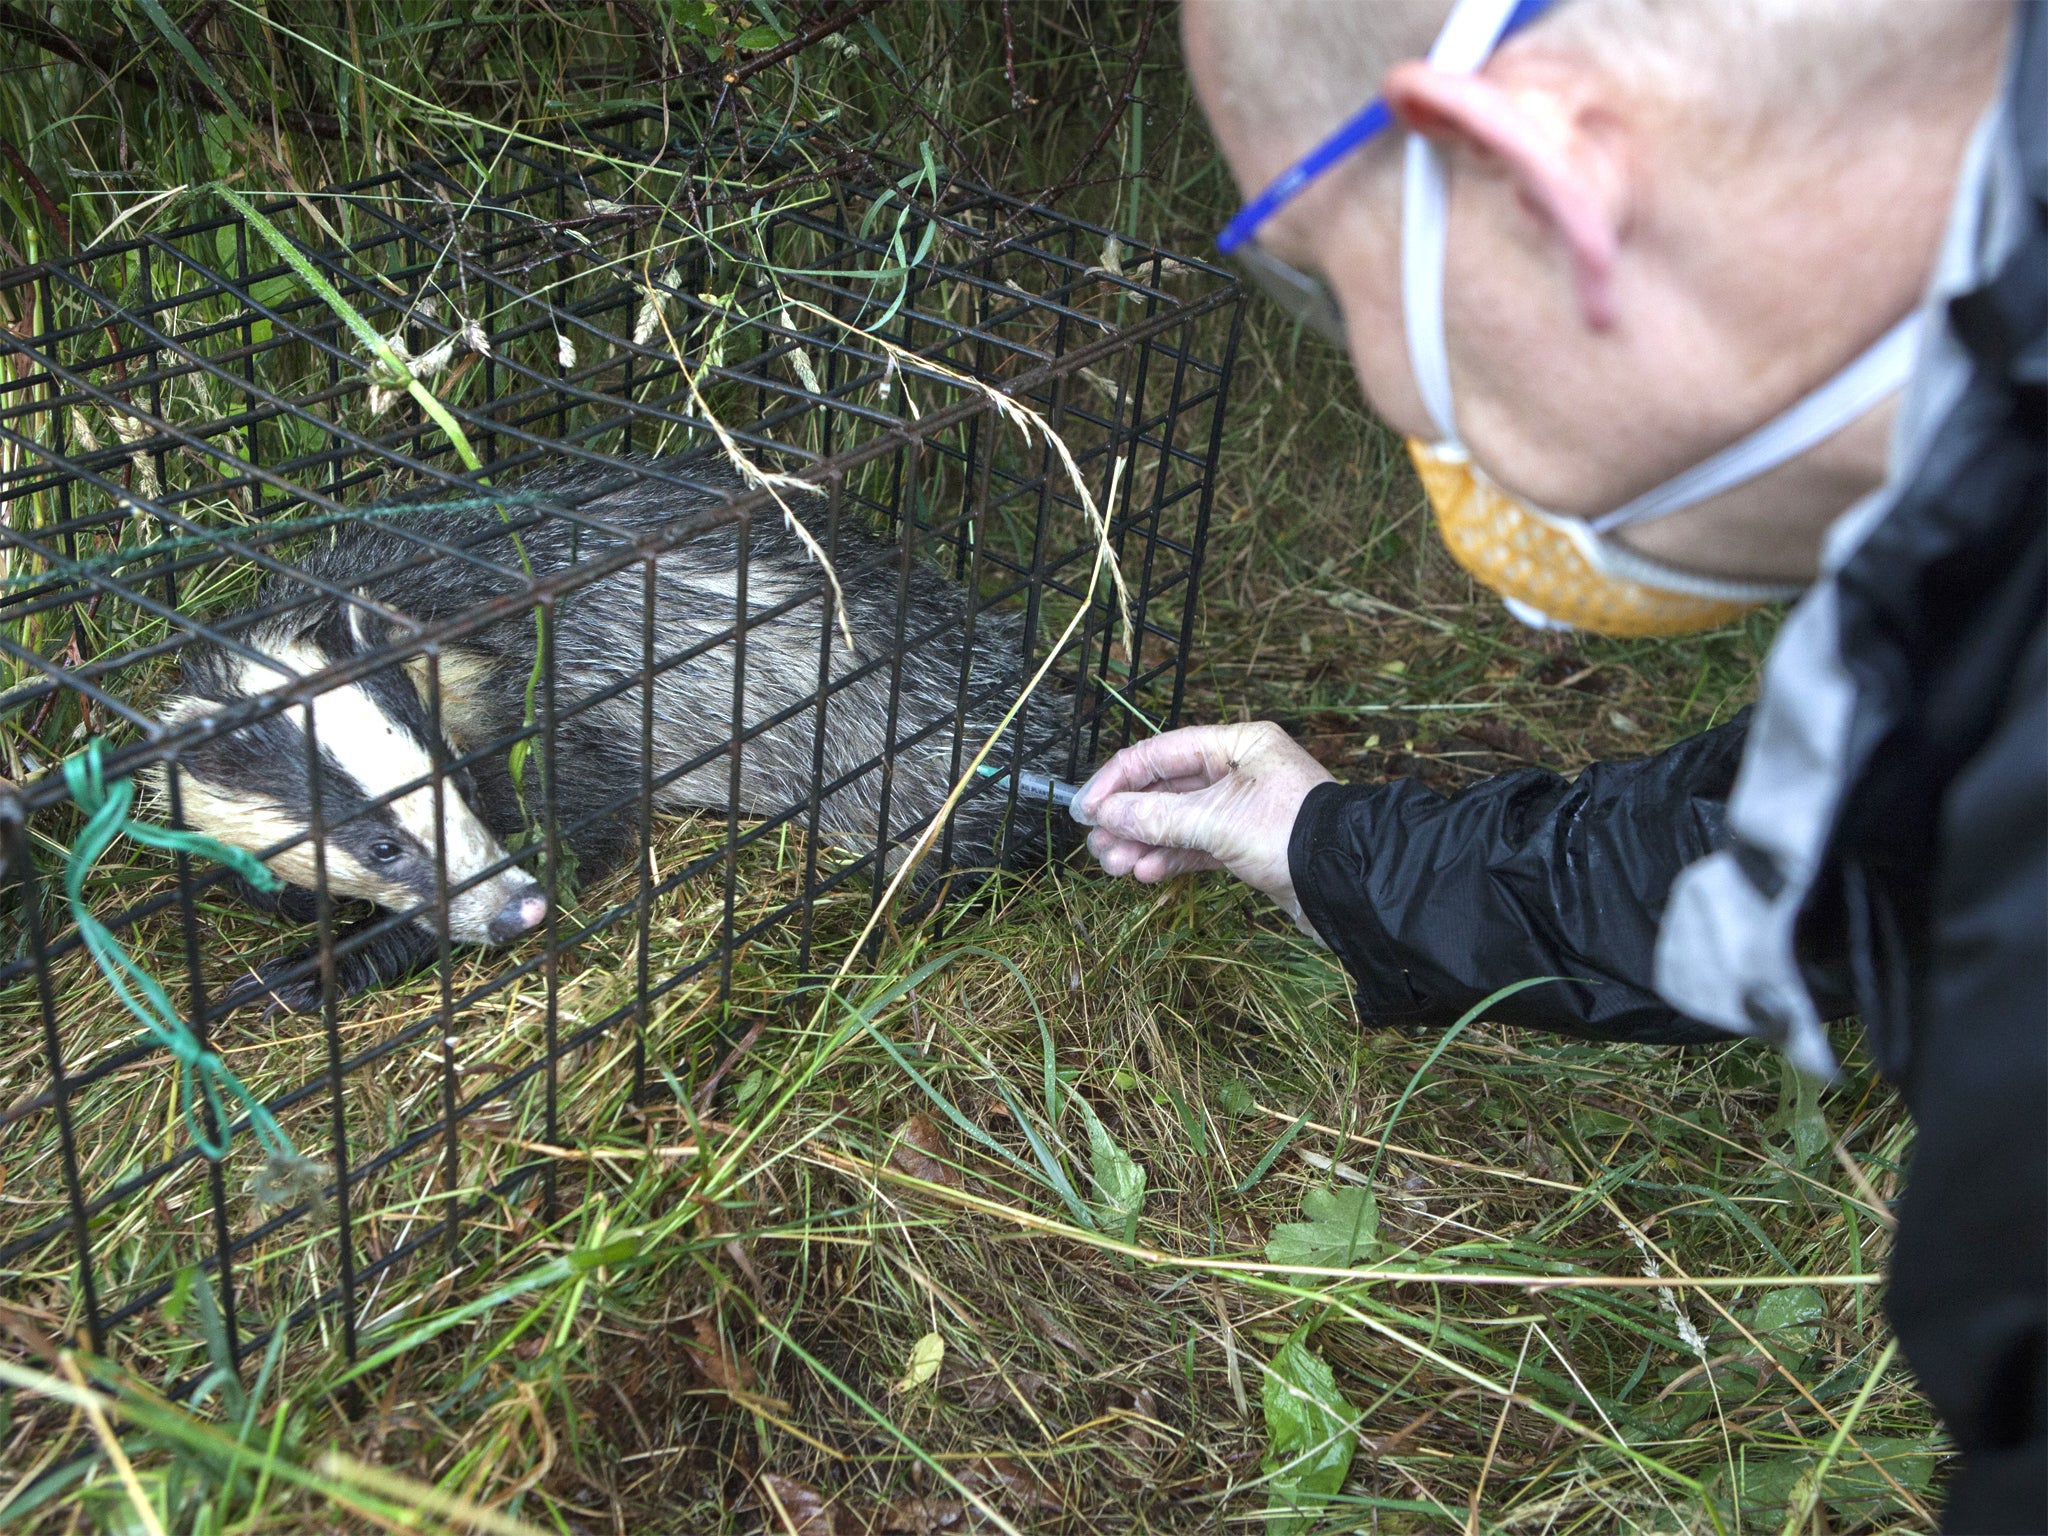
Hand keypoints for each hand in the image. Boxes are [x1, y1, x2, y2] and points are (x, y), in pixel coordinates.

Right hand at [1073, 722, 1334, 933]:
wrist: (1349, 884)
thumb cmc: (1292, 834)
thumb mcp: (1216, 821)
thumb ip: (1156, 817)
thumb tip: (1106, 816)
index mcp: (1239, 744)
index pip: (1162, 752)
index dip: (1118, 780)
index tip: (1085, 809)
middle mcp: (1241, 770)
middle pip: (1167, 788)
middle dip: (1129, 818)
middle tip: (1097, 845)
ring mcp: (1245, 809)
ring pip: (1180, 821)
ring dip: (1144, 842)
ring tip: (1113, 865)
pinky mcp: (1249, 845)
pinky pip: (1198, 846)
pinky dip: (1171, 858)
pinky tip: (1145, 872)